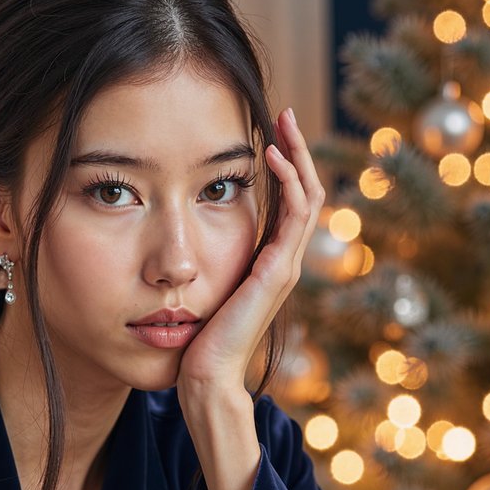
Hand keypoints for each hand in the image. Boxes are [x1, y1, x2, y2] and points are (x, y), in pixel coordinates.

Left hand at [176, 107, 324, 396]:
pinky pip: (294, 215)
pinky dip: (289, 181)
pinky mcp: (278, 273)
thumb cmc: (197, 340)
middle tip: (284, 113)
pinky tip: (272, 156)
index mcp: (269, 263)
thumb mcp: (203, 288)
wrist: (206, 377)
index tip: (268, 131)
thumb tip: (181, 243)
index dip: (284, 165)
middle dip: (296, 149)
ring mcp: (286, 267)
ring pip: (308, 197)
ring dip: (297, 155)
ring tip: (283, 121)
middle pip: (306, 192)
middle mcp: (285, 262)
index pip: (288, 202)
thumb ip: (206, 263)